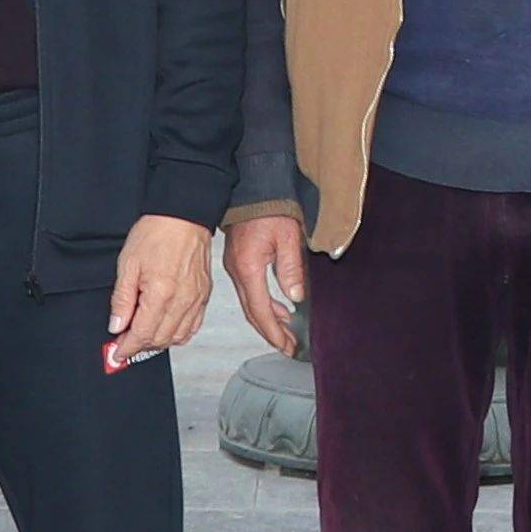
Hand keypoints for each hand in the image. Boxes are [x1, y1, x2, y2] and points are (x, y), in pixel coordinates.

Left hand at [105, 216, 216, 371]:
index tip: (117, 353)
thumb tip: (116, 326)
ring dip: (159, 342)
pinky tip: (165, 329)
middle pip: (160, 339)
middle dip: (140, 346)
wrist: (183, 215)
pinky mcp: (204, 295)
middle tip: (125, 342)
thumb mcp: (128, 264)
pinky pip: (193, 326)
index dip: (127, 347)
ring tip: (143, 335)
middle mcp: (182, 300)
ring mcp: (196, 299)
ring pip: (178, 337)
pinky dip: (178, 334)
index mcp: (161, 293)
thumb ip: (122, 300)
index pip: (143, 334)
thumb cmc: (156, 233)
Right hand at [224, 206, 307, 357]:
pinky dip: (263, 303)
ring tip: (286, 331)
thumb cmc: (271, 206)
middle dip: (270, 332)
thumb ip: (291, 269)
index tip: (286, 346)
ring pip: (250, 302)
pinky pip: (250, 290)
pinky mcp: (238, 260)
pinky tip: (278, 307)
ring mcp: (235, 266)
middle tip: (287, 346)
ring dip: (267, 319)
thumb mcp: (288, 237)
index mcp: (248, 268)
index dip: (273, 332)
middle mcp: (238, 271)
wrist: (254, 184)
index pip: (260, 311)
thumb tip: (295, 297)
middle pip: (252, 311)